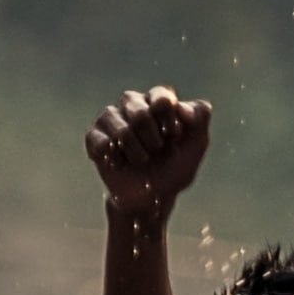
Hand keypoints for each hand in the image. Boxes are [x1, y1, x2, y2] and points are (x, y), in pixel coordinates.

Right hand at [86, 84, 211, 214]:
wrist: (152, 197)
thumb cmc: (175, 167)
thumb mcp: (196, 145)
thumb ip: (200, 118)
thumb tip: (183, 107)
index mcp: (157, 100)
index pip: (161, 97)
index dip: (169, 120)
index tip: (174, 136)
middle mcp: (132, 103)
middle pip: (141, 113)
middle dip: (154, 140)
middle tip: (157, 150)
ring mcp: (110, 118)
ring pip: (122, 130)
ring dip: (136, 152)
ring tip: (140, 159)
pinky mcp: (93, 135)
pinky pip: (101, 142)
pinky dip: (116, 159)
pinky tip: (120, 162)